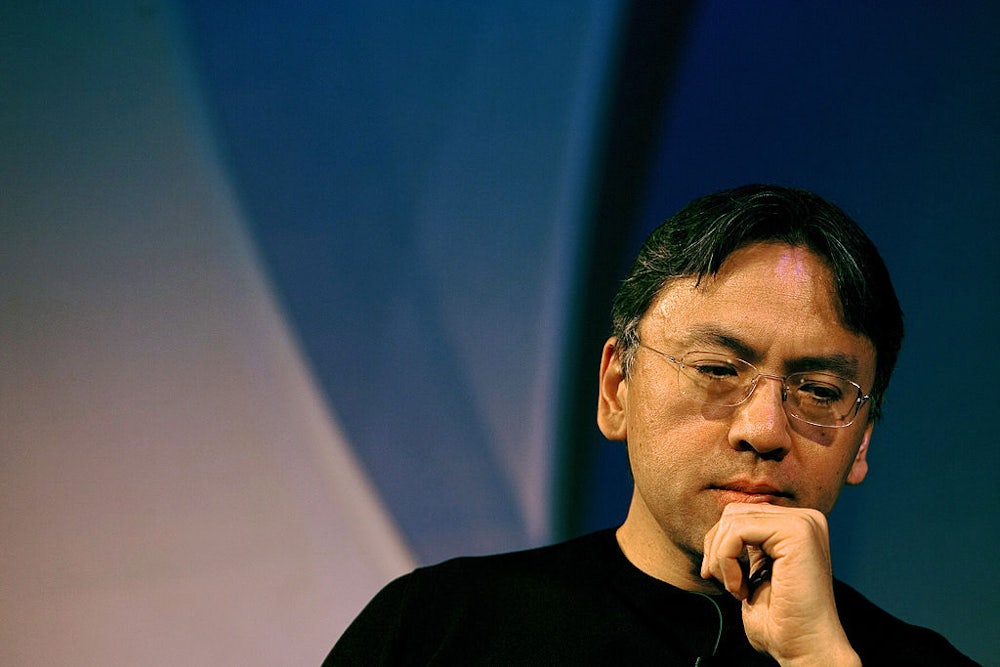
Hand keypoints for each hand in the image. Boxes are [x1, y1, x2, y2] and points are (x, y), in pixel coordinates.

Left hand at [700, 503, 860, 665]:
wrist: (805, 648)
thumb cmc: (780, 621)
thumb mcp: (755, 571)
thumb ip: (745, 544)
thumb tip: (721, 525)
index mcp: (796, 526)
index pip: (739, 514)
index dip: (718, 544)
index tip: (717, 576)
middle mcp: (805, 519)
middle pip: (733, 513)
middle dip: (716, 549)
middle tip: (726, 583)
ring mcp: (804, 522)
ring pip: (732, 520)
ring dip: (720, 558)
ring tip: (736, 588)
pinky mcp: (797, 532)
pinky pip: (737, 531)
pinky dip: (726, 560)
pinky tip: (741, 588)